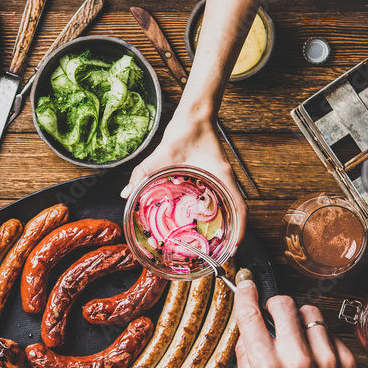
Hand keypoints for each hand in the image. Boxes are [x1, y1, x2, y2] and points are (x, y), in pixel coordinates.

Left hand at [122, 116, 247, 241]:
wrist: (193, 115)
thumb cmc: (185, 131)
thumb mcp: (163, 154)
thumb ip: (143, 172)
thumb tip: (126, 193)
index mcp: (221, 175)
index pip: (240, 206)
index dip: (241, 228)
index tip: (235, 246)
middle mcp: (224, 179)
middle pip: (236, 211)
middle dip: (232, 233)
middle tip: (221, 252)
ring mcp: (220, 178)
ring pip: (229, 206)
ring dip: (226, 224)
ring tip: (213, 243)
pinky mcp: (212, 176)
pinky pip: (219, 198)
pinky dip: (215, 212)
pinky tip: (199, 221)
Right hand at [233, 280, 362, 367]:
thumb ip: (245, 359)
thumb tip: (246, 332)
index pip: (251, 316)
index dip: (246, 295)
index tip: (246, 285)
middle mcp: (297, 360)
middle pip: (283, 304)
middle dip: (274, 304)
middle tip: (272, 314)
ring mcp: (326, 358)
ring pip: (309, 313)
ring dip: (298, 320)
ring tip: (296, 338)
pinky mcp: (347, 360)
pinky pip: (328, 333)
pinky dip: (318, 339)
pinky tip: (314, 358)